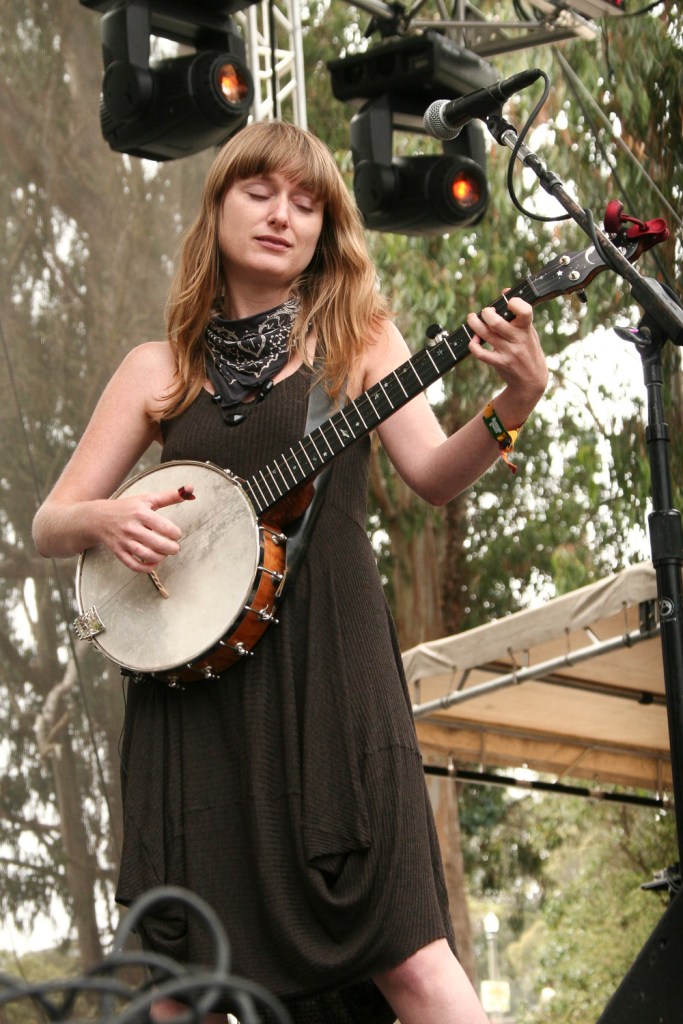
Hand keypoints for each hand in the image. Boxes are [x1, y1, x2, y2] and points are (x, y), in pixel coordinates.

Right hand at [100, 485, 193, 571]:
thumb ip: (170, 496)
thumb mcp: (147, 498)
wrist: (97, 517)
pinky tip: (154, 563)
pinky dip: (146, 568)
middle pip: (157, 543)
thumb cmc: (126, 507)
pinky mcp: (118, 552)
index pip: (164, 527)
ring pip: (145, 555)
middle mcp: (131, 527)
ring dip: (160, 557)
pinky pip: (133, 565)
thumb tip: (191, 489)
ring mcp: (124, 541)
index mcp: (140, 513)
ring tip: (165, 554)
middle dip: (171, 548)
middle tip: (175, 547)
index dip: (175, 533)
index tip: (176, 534)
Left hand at [466, 296, 547, 421]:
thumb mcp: (528, 331)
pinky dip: (473, 345)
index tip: (508, 301)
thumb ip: (518, 313)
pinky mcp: (499, 363)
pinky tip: (473, 340)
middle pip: (496, 322)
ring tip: (472, 318)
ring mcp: (508, 352)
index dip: (515, 303)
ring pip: (486, 335)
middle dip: (486, 313)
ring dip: (474, 324)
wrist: (532, 380)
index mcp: (527, 328)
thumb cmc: (528, 349)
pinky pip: (481, 353)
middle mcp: (518, 340)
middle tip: (484, 312)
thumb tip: (504, 290)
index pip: (525, 312)